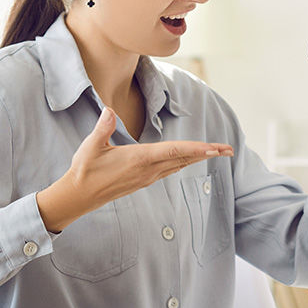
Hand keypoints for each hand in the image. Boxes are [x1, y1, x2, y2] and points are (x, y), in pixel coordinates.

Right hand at [36, 107, 233, 231]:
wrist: (78, 197)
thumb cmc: (84, 171)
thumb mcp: (91, 147)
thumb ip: (102, 127)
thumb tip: (109, 110)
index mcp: (139, 159)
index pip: (174, 152)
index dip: (196, 149)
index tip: (214, 149)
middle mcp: (148, 170)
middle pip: (184, 159)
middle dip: (208, 154)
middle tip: (229, 150)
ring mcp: (147, 177)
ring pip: (178, 165)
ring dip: (198, 158)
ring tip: (216, 152)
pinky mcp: (143, 180)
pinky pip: (169, 169)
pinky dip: (183, 162)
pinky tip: (189, 159)